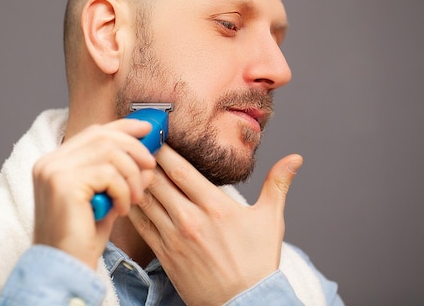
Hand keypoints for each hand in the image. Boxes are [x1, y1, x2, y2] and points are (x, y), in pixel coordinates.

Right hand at [32, 119, 156, 268]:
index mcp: (55, 162)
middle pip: (102, 136)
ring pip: (109, 152)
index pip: (93, 132)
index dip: (123, 127)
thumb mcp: (106, 201)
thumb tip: (148, 161)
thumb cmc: (82, 239)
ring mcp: (53, 171)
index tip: (147, 130)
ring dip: (131, 175)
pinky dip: (123, 190)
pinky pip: (108, 174)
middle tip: (150, 166)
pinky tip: (121, 209)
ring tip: (134, 198)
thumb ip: (123, 178)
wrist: (64, 269)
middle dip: (134, 149)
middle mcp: (50, 162)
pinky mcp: (63, 184)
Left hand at [128, 145, 301, 305]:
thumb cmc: (258, 263)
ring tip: (128, 165)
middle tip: (135, 144)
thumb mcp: (271, 221)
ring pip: (146, 200)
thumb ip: (278, 185)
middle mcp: (192, 219)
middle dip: (145, 160)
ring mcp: (175, 237)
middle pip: (158, 180)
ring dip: (136, 181)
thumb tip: (295, 159)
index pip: (181, 169)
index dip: (164, 149)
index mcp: (216, 207)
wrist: (243, 304)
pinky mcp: (164, 254)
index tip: (156, 135)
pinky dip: (132, 207)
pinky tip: (128, 195)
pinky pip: (141, 225)